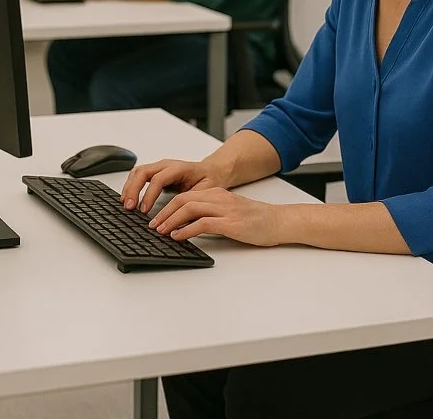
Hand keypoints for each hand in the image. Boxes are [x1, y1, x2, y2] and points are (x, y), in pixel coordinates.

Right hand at [120, 159, 226, 212]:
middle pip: (143, 172)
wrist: (211, 171)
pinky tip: (127, 197)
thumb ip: (191, 203)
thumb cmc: (208, 181)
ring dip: (129, 187)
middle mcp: (167, 165)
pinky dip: (130, 185)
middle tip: (129, 207)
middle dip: (133, 190)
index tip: (144, 210)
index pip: (159, 179)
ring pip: (138, 172)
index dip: (149, 195)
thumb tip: (179, 220)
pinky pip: (138, 175)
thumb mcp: (205, 192)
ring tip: (124, 203)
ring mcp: (159, 166)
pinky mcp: (155, 171)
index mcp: (179, 168)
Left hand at [148, 187, 282, 245]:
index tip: (157, 218)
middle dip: (164, 213)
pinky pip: (202, 223)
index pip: (186, 196)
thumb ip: (211, 214)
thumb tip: (189, 226)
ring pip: (189, 209)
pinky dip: (186, 230)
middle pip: (183, 200)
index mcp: (217, 194)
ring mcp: (225, 210)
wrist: (279, 222)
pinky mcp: (230, 223)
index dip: (168, 207)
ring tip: (161, 231)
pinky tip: (178, 237)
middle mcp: (219, 198)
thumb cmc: (257, 221)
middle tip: (153, 225)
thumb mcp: (230, 212)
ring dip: (171, 220)